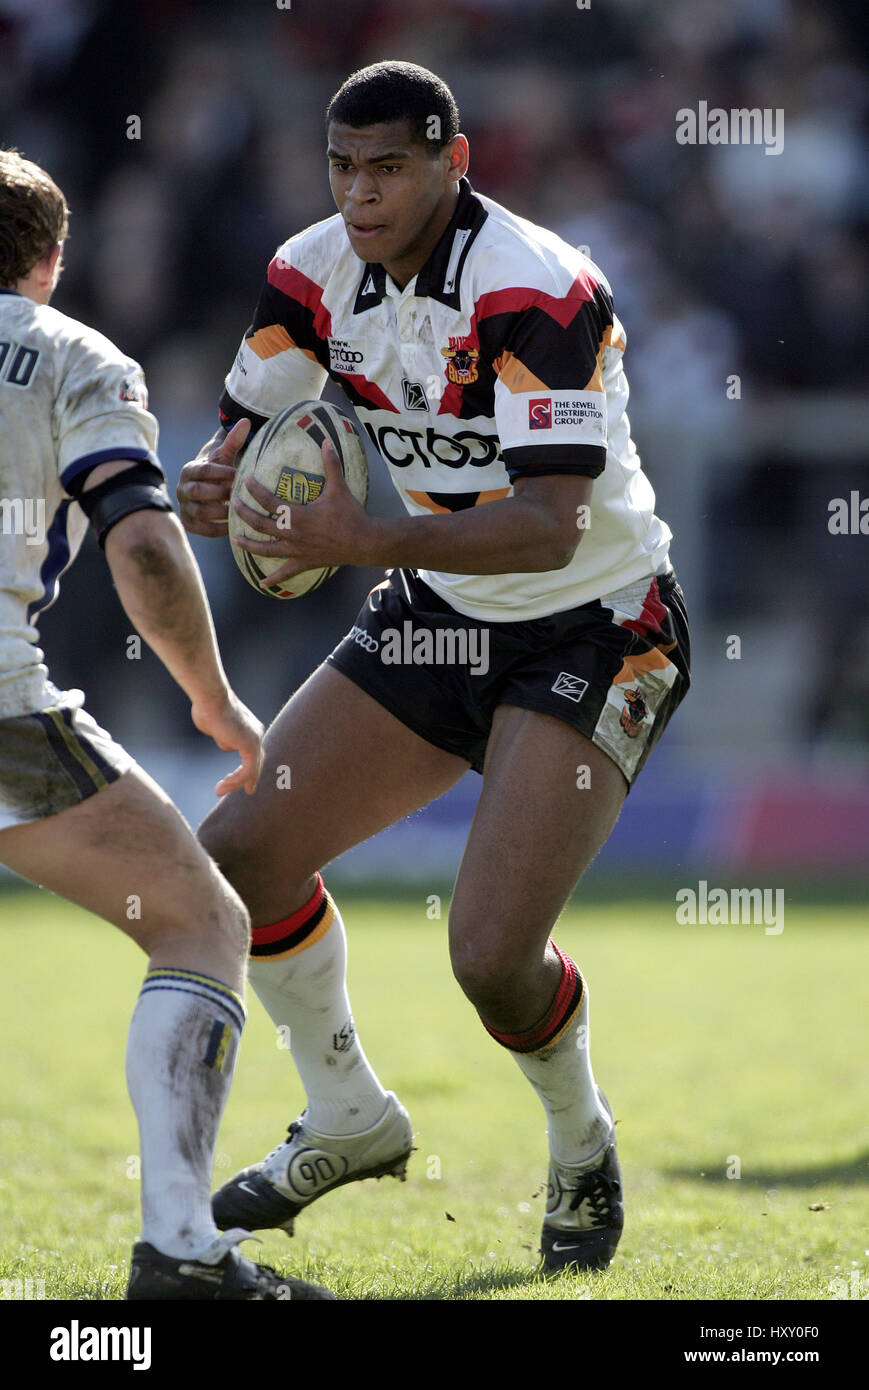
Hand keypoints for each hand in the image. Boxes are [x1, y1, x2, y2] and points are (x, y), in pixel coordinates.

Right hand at [177, 419, 250, 536]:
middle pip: (199, 491)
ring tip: (238, 511)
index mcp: (190, 470)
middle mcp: (183, 488)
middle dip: (220, 493)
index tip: (239, 475)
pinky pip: (202, 529)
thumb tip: (245, 421)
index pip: (204, 470)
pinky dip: (217, 529)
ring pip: (199, 511)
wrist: (208, 488)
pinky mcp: (190, 523)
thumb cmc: (219, 470)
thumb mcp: (225, 455)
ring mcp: (185, 507)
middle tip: (239, 495)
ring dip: (220, 512)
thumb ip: (233, 440)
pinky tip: (233, 526)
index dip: (222, 473)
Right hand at [190, 690, 264, 795]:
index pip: (254, 752)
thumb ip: (222, 735)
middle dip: (252, 778)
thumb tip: (224, 741)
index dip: (251, 767)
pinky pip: (247, 770)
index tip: (246, 781)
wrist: (210, 698)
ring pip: (251, 769)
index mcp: (250, 728)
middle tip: (248, 791)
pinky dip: (235, 780)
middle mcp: (256, 733)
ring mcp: (256, 739)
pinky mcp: (251, 746)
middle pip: (257, 762)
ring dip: (234, 782)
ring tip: (219, 790)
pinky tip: (223, 786)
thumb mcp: (215, 725)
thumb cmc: (207, 707)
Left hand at [231, 438, 370, 587]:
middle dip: (244, 514)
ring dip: (248, 545)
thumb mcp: (339, 488)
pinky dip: (273, 579)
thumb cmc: (350, 514)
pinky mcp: (304, 562)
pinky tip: (262, 583)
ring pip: (266, 549)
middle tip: (232, 505)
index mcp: (297, 515)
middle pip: (260, 524)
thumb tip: (327, 440)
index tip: (245, 480)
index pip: (269, 501)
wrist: (363, 541)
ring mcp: (296, 550)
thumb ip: (331, 464)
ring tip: (234, 539)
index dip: (255, 490)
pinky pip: (285, 572)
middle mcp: (292, 534)